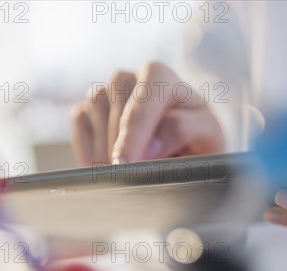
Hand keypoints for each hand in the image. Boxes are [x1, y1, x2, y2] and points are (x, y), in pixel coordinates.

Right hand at [71, 62, 223, 165]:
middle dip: (120, 147)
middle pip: (115, 109)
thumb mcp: (207, 134)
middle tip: (126, 179)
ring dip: (104, 149)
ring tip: (121, 175)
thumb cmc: (198, 139)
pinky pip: (79, 124)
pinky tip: (104, 167)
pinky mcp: (88, 107)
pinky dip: (88, 149)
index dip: (132, 136)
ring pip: (94, 113)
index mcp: (161, 76)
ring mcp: (106, 91)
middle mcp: (130, 77)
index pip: (142, 103)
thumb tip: (148, 147)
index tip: (124, 164)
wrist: (183, 147)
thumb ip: (183, 131)